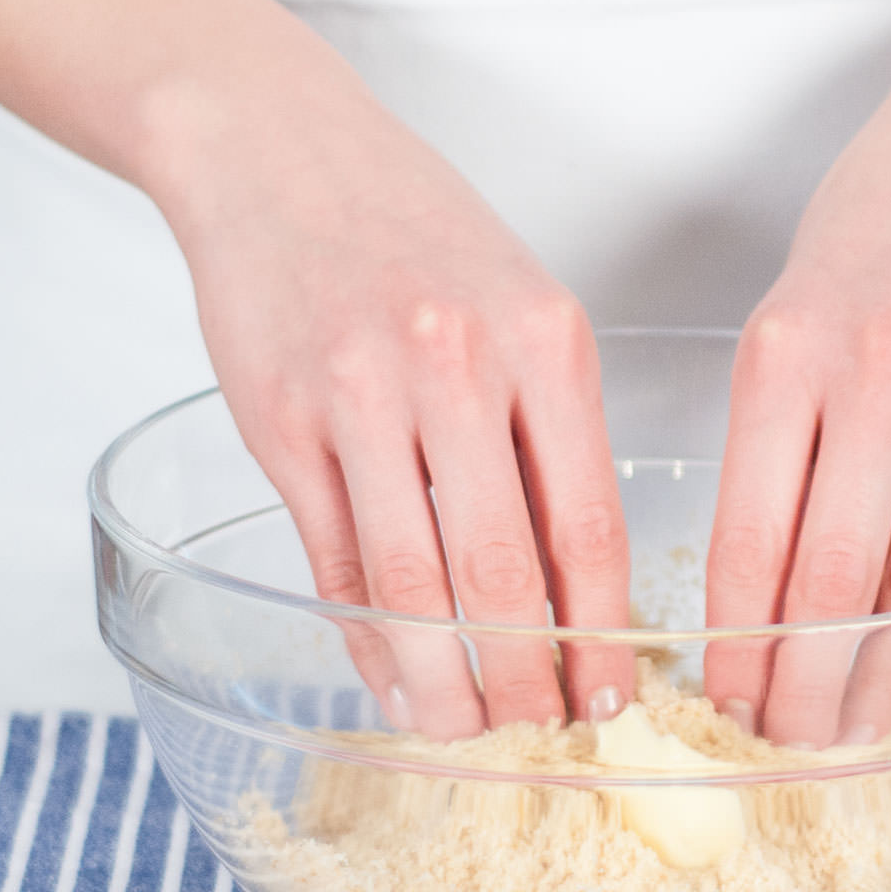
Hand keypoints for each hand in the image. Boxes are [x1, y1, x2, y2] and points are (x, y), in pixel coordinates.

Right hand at [147, 55, 632, 737]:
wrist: (280, 152)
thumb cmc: (418, 235)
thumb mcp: (524, 307)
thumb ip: (551, 436)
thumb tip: (572, 590)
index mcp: (545, 342)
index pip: (588, 524)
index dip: (600, 630)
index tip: (612, 697)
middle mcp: (457, 367)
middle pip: (499, 571)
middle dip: (524, 677)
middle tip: (539, 739)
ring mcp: (360, 394)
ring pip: (408, 581)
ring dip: (437, 677)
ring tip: (461, 729)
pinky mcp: (278, 421)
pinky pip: (331, 558)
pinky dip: (362, 632)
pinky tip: (388, 674)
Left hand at [704, 34, 890, 748]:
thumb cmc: (875, 230)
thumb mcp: (787, 314)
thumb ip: (772, 444)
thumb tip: (757, 602)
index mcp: (786, 354)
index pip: (752, 541)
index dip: (738, 643)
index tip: (726, 699)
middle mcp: (881, 374)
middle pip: (837, 584)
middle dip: (805, 686)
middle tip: (787, 742)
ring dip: (885, 674)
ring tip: (855, 722)